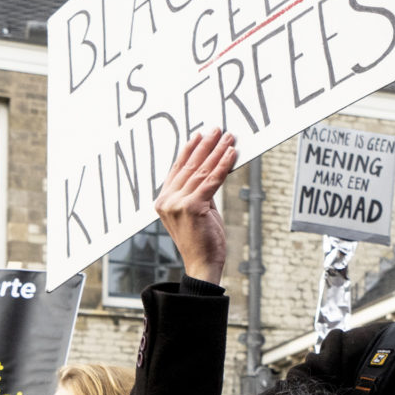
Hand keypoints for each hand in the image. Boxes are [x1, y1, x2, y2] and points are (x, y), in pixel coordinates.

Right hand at [152, 128, 236, 284]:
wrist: (202, 264)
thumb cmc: (201, 241)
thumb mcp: (195, 212)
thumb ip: (197, 192)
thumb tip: (209, 170)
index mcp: (163, 201)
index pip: (177, 170)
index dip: (189, 151)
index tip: (200, 136)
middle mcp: (166, 201)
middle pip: (189, 167)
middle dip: (205, 146)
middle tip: (217, 130)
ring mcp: (177, 204)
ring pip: (201, 171)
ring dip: (217, 151)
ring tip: (228, 138)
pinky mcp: (192, 207)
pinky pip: (211, 181)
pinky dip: (223, 165)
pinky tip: (231, 153)